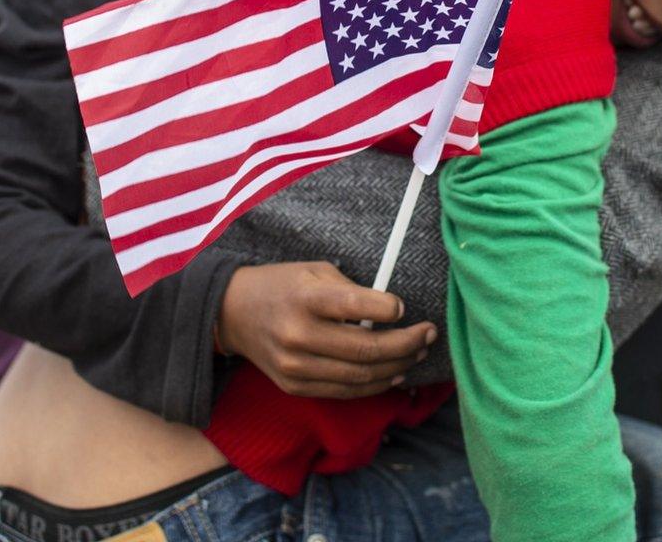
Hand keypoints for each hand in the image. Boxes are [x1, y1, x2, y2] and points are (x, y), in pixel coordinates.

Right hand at [218, 262, 434, 398]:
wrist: (233, 313)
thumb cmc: (283, 285)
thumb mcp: (315, 270)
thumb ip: (352, 290)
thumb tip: (393, 312)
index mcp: (305, 298)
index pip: (354, 306)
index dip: (387, 309)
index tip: (403, 308)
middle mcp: (298, 335)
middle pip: (365, 349)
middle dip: (406, 343)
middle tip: (428, 334)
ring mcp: (295, 366)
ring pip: (360, 376)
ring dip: (396, 367)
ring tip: (417, 353)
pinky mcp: (294, 386)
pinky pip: (344, 391)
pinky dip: (373, 385)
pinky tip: (393, 373)